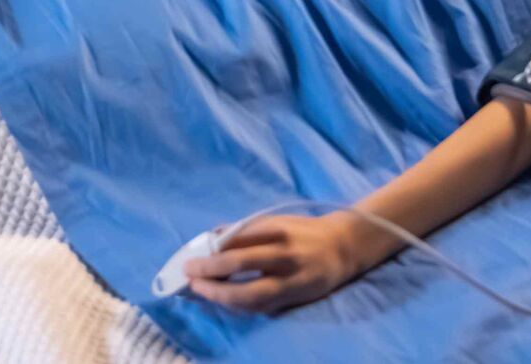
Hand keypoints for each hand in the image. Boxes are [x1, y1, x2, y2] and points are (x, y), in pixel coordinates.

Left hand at [184, 213, 360, 313]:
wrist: (341, 249)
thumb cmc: (301, 232)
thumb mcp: (275, 222)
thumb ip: (244, 230)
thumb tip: (211, 237)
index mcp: (278, 230)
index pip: (239, 240)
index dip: (212, 252)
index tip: (191, 258)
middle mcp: (284, 254)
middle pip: (241, 263)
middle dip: (210, 271)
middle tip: (189, 275)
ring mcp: (290, 280)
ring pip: (249, 294)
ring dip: (220, 295)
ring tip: (200, 291)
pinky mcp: (292, 299)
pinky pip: (259, 307)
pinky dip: (237, 305)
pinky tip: (222, 300)